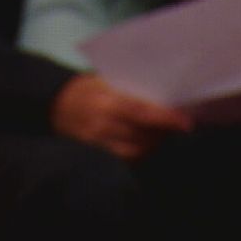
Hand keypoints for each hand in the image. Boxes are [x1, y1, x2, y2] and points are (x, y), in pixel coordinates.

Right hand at [51, 73, 190, 159]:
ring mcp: (95, 143)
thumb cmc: (87, 88)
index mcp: (105, 102)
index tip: (186, 123)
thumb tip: (167, 99)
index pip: (141, 112)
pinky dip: (138, 153)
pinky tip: (142, 143)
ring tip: (158, 134)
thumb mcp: (107, 80)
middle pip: (141, 135)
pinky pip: (123, 159)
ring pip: (135, 151)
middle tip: (175, 125)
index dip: (166, 119)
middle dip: (162, 132)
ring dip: (152, 144)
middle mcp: (100, 125)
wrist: (55, 104)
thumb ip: (132, 90)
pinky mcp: (93, 154)